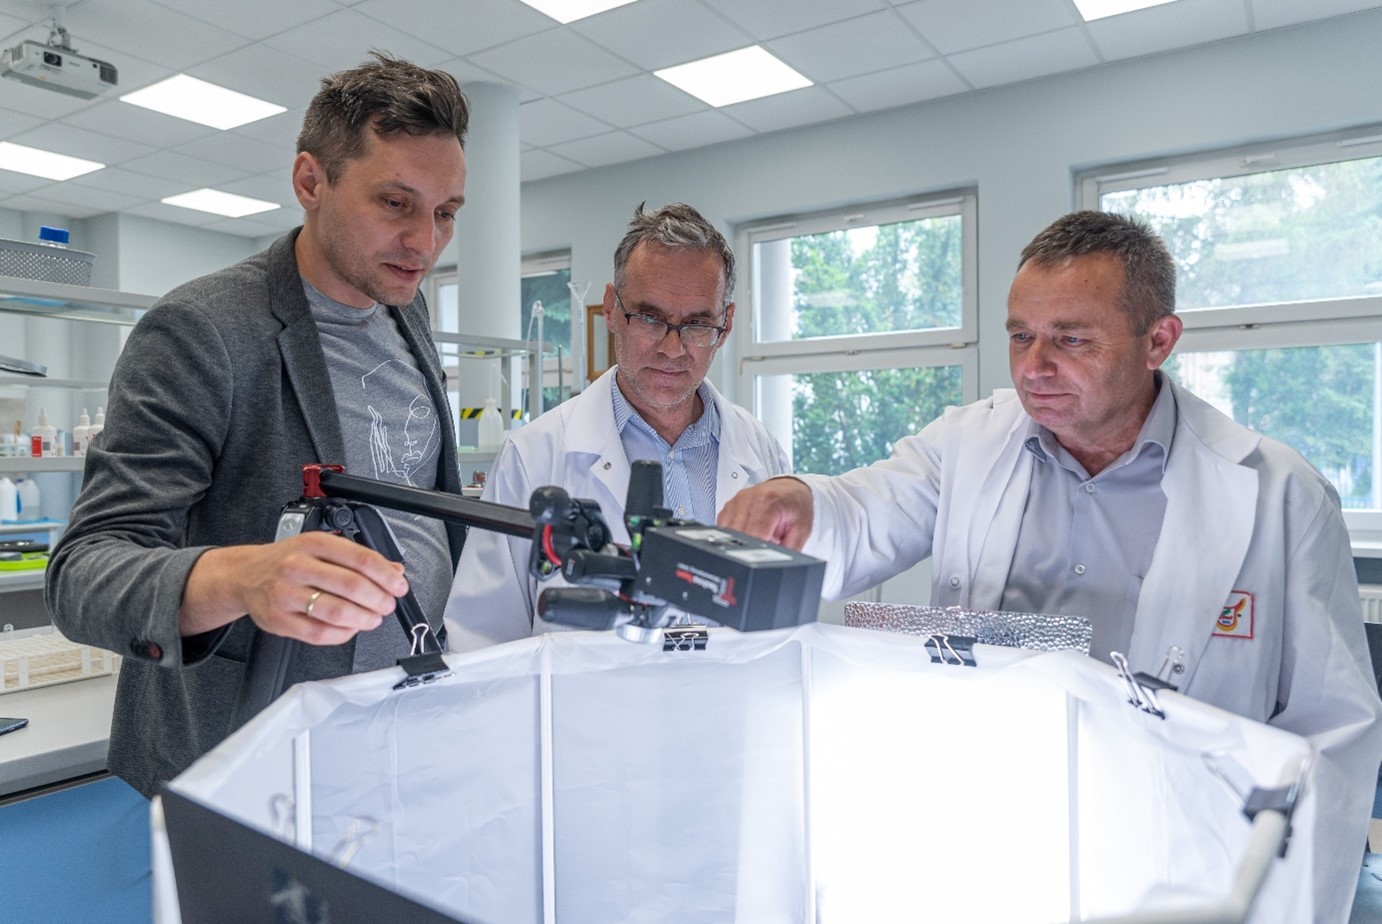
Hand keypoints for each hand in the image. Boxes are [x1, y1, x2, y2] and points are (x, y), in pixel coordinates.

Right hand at [181, 532, 408, 645]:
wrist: (246, 575)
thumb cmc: (288, 560)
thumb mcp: (322, 548)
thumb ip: (359, 559)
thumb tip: (394, 571)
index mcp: (314, 543)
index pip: (361, 559)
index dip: (386, 576)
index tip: (399, 586)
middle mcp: (298, 566)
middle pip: (351, 586)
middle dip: (378, 599)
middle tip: (387, 605)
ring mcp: (286, 594)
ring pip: (336, 612)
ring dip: (363, 619)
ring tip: (373, 618)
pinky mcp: (278, 620)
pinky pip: (319, 633)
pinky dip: (342, 634)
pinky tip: (350, 628)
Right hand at [716, 477, 813, 549]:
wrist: (791, 488)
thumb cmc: (796, 507)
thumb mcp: (802, 530)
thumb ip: (790, 549)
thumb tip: (777, 565)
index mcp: (768, 503)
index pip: (753, 534)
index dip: (756, 551)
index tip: (762, 558)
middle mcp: (748, 499)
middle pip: (736, 535)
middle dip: (747, 548)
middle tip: (762, 549)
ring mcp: (736, 501)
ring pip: (726, 533)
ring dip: (739, 542)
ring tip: (757, 539)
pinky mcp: (728, 505)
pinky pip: (722, 527)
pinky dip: (732, 536)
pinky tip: (747, 533)